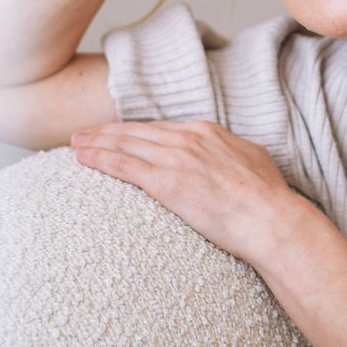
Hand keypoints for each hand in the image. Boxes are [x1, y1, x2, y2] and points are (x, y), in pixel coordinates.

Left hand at [69, 119, 300, 263]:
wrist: (271, 218)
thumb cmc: (268, 199)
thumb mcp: (252, 162)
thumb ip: (231, 155)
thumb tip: (227, 159)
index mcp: (208, 133)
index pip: (161, 128)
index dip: (135, 131)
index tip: (118, 134)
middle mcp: (189, 138)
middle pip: (137, 132)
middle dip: (107, 132)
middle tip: (82, 133)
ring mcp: (177, 158)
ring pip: (125, 144)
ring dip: (96, 142)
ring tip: (75, 143)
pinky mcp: (167, 181)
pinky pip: (125, 165)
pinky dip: (100, 159)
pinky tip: (83, 158)